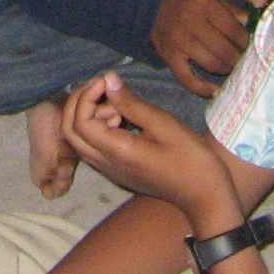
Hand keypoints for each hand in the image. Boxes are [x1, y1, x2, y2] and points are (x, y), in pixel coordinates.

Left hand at [56, 73, 243, 218]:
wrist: (204, 195)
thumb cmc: (190, 158)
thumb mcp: (164, 124)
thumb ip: (132, 103)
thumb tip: (107, 79)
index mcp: (116, 152)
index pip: (80, 122)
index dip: (86, 96)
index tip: (106, 81)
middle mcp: (106, 164)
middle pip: (70, 132)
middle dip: (79, 103)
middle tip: (103, 87)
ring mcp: (110, 170)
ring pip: (79, 140)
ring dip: (88, 115)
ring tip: (117, 103)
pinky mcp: (117, 170)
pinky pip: (92, 146)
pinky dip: (97, 127)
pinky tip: (122, 118)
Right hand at [148, 0, 250, 98]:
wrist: (155, 2)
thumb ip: (232, 10)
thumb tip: (252, 27)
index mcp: (203, 3)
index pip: (232, 29)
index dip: (244, 41)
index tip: (248, 45)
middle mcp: (189, 21)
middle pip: (223, 49)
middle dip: (237, 58)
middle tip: (241, 59)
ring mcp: (177, 41)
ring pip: (210, 64)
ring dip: (225, 69)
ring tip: (230, 67)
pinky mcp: (169, 56)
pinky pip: (188, 79)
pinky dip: (203, 89)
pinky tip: (215, 90)